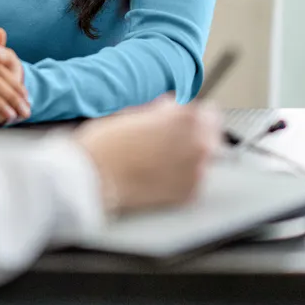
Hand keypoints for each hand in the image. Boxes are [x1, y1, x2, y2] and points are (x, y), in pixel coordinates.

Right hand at [72, 97, 221, 214]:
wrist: (92, 177)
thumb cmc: (104, 145)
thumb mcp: (134, 112)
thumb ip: (161, 111)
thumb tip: (170, 111)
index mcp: (185, 117)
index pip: (205, 111)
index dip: (189, 114)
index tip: (181, 120)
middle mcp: (198, 143)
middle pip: (212, 133)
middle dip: (194, 133)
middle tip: (172, 139)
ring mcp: (196, 171)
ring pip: (205, 158)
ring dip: (190, 155)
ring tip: (163, 159)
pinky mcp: (189, 194)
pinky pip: (195, 180)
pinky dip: (183, 177)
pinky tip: (162, 175)